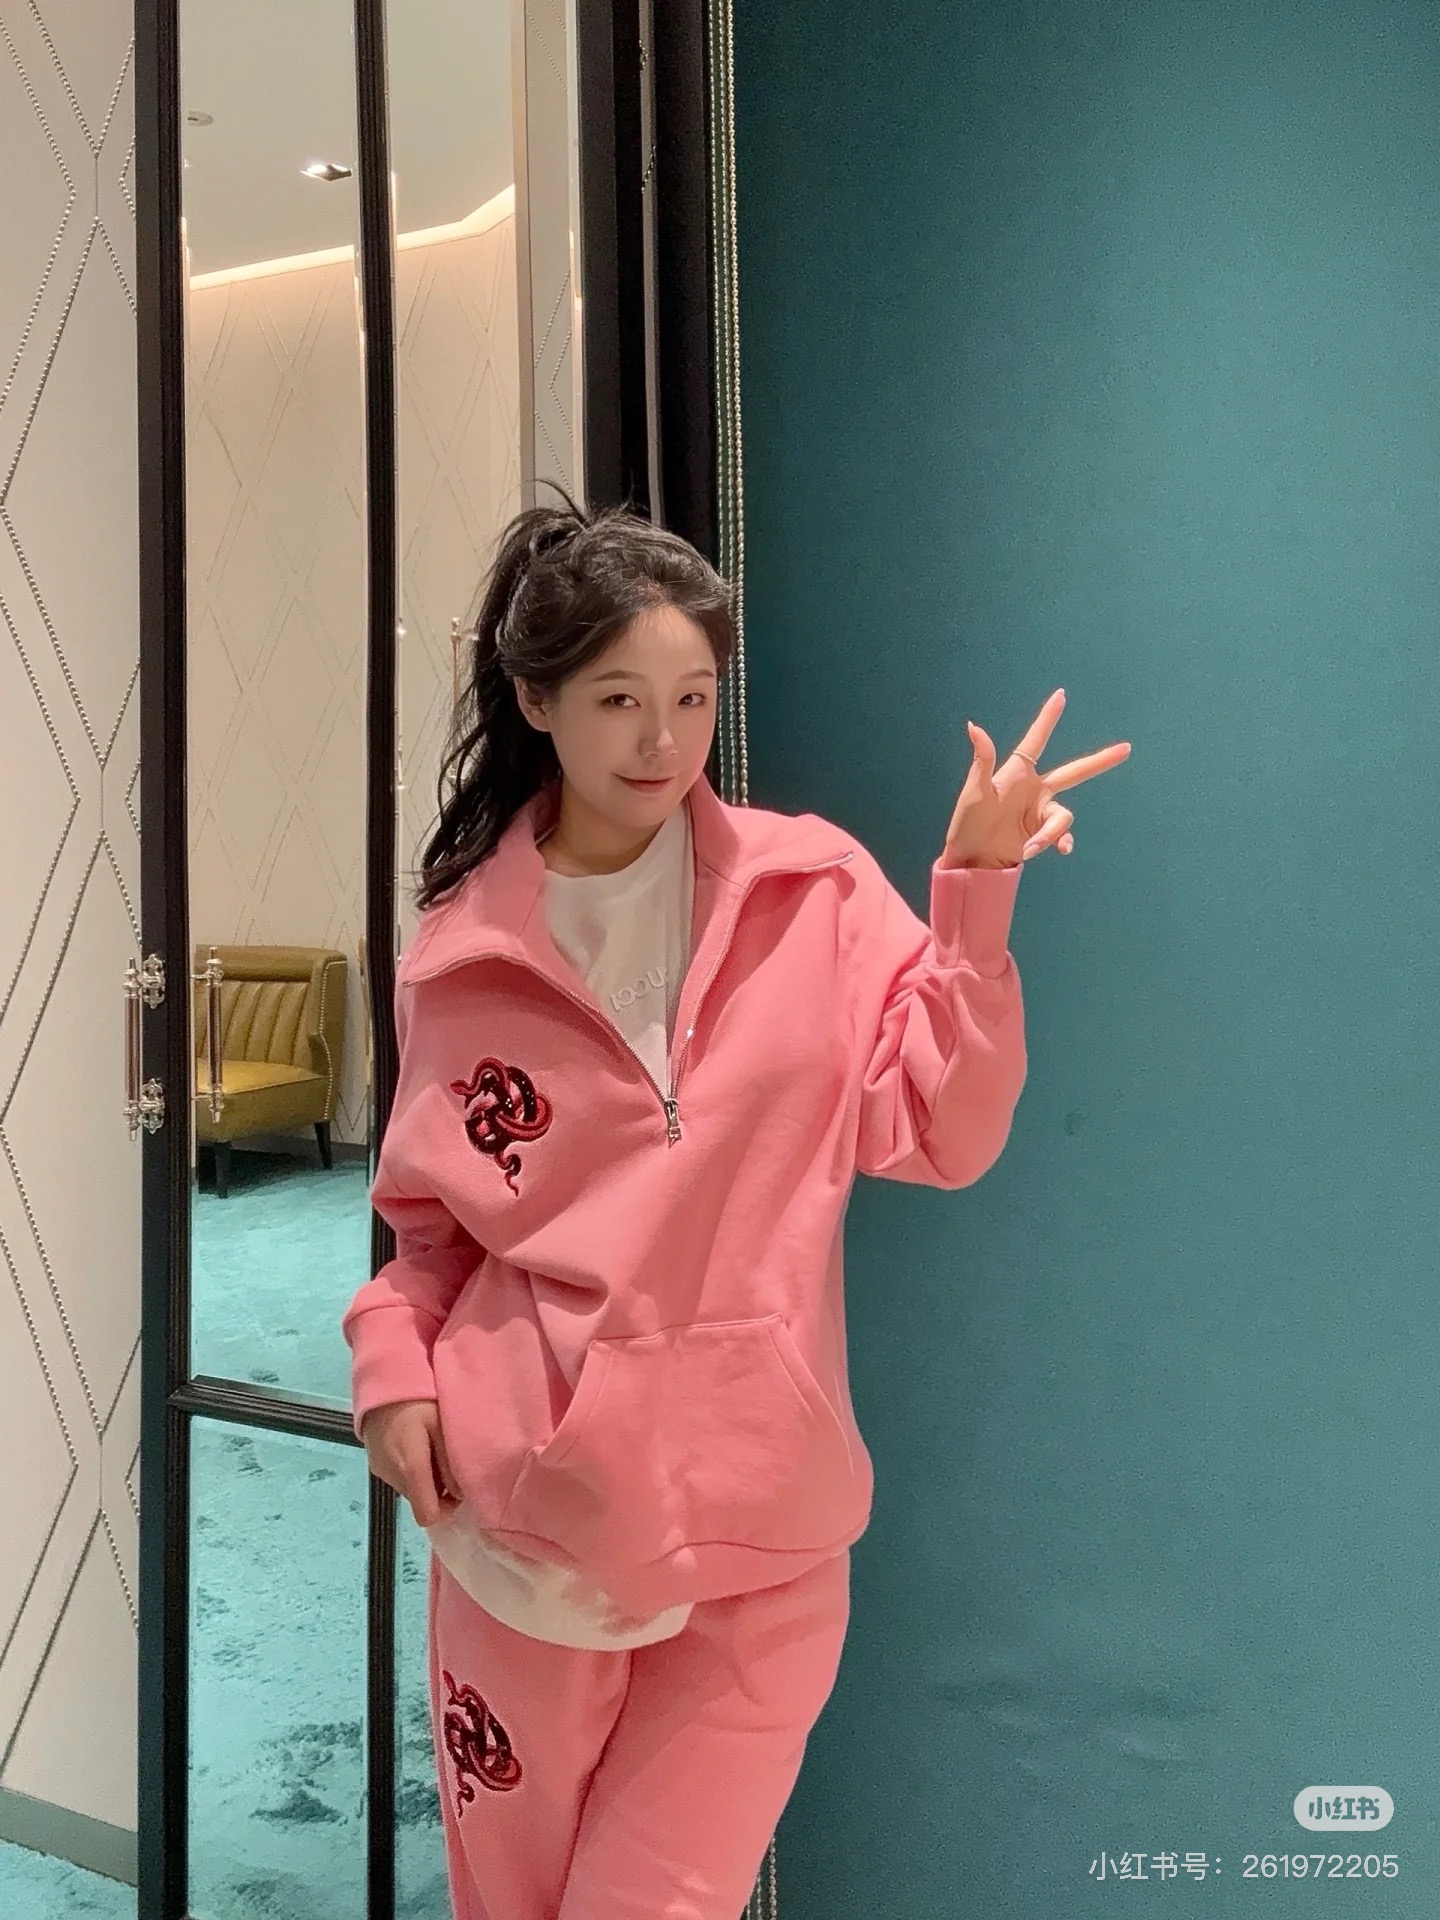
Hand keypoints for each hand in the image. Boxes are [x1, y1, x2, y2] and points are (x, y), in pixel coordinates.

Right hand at [360, 1399, 461, 1528]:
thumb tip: (460, 1493)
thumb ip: (451, 1461)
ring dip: (425, 1479)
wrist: (381, 1380)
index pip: (428, 1516)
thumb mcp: (441, 1424)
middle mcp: (392, 1476)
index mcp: (410, 1468)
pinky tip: (417, 1444)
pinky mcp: (374, 1463)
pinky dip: (411, 1470)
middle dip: (439, 1490)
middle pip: (420, 1501)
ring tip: (433, 1448)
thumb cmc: (417, 1398)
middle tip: (450, 1461)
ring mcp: (381, 1470)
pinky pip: (399, 1477)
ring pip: (410, 1489)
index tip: (459, 1490)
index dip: (447, 1509)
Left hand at [941, 688, 1130, 869]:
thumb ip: (982, 760)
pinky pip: (1061, 835)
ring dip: (1051, 833)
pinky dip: (1056, 843)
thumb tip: (974, 726)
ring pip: (1064, 816)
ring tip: (1030, 848)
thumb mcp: (974, 792)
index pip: (1037, 740)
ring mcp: (1041, 812)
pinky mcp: (1044, 834)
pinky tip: (1045, 851)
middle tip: (1126, 749)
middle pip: (1075, 771)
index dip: (1048, 718)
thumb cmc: (967, 823)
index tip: (1060, 695)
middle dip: (1101, 761)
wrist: (972, 860)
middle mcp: (1035, 790)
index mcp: (1018, 773)